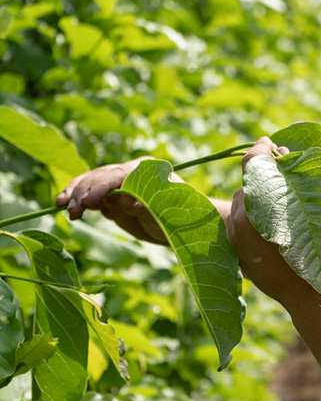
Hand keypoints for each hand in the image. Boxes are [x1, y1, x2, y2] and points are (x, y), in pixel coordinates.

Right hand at [55, 157, 176, 244]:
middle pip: (100, 177)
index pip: (118, 175)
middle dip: (83, 191)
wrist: (179, 230)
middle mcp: (130, 172)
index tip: (87, 201)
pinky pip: (91, 195)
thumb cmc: (177, 220)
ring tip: (62, 206)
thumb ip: (146, 206)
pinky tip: (64, 205)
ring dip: (75, 193)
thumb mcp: (163, 215)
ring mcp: (119, 184)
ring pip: (91, 183)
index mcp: (145, 171)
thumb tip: (128, 199)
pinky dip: (77, 199)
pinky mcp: (112, 198)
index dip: (100, 186)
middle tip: (72, 209)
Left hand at [227, 138, 315, 306]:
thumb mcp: (315, 211)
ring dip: (259, 199)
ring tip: (281, 204)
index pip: (251, 164)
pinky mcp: (236, 251)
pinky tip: (273, 224)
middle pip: (247, 185)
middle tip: (283, 174)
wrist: (310, 296)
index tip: (268, 143)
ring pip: (243, 204)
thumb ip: (294, 183)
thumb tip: (279, 157)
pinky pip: (241, 223)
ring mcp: (235, 238)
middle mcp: (239, 222)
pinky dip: (254, 218)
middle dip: (263, 178)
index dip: (261, 149)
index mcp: (255, 210)